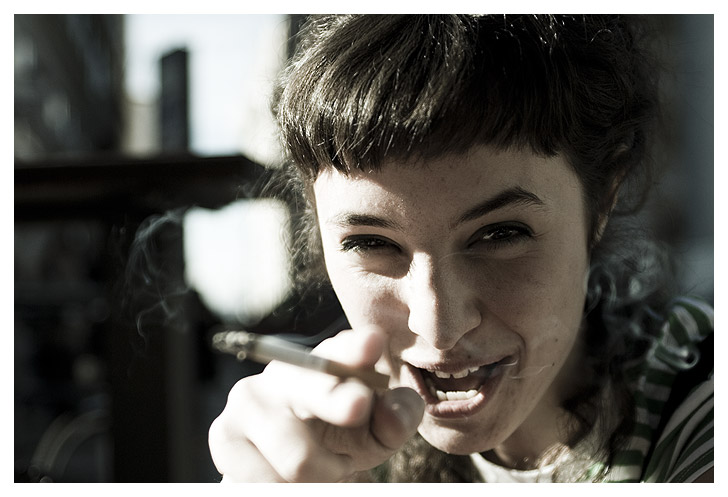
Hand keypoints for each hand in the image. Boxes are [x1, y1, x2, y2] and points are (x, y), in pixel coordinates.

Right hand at [208, 326, 424, 481]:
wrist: (285, 467)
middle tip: (358, 407)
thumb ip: (397, 416)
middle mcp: (286, 371)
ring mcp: (249, 399)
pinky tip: (289, 478)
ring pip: (298, 457)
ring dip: (324, 476)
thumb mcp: (378, 431)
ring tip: (328, 469)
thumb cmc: (341, 438)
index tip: (373, 343)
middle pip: (313, 387)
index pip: (342, 350)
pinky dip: (289, 490)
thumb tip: (390, 409)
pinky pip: (265, 481)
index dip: (356, 348)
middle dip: (336, 398)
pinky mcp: (223, 434)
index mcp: (328, 360)